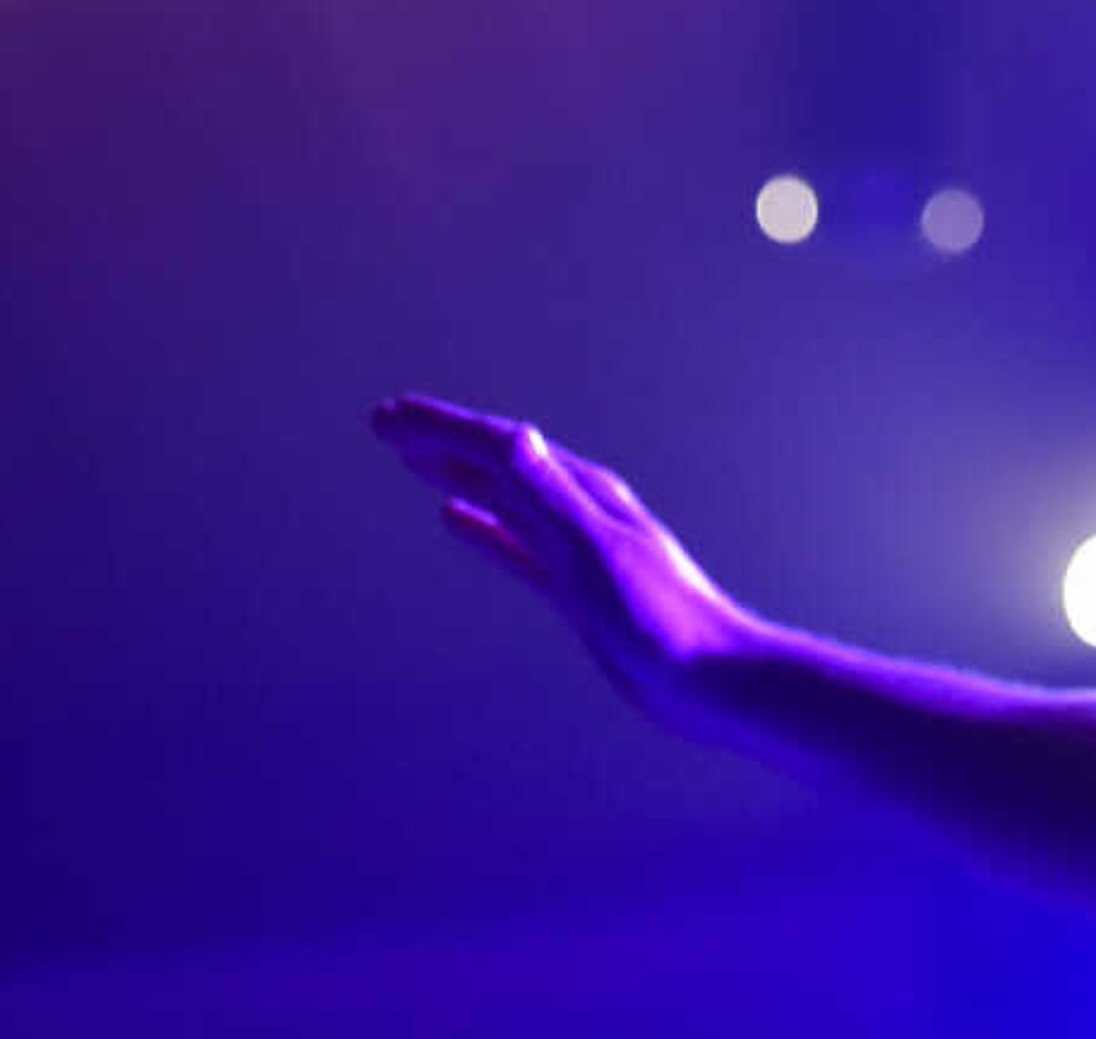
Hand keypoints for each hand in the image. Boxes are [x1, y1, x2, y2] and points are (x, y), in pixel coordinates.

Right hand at [372, 393, 765, 740]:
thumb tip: (515, 437)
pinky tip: (454, 519)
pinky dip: (480, 525)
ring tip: (410, 458)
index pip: (497, 446)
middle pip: (495, 462)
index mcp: (581, 492)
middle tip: (383, 423)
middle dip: (439, 439)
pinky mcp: (574, 587)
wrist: (711, 680)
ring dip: (455, 472)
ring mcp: (574, 548)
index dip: (441, 427)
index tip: (389, 416)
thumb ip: (553, 498)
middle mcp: (575, 509)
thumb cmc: (662, 619)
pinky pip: (513, 544)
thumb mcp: (596, 553)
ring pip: (500, 497)